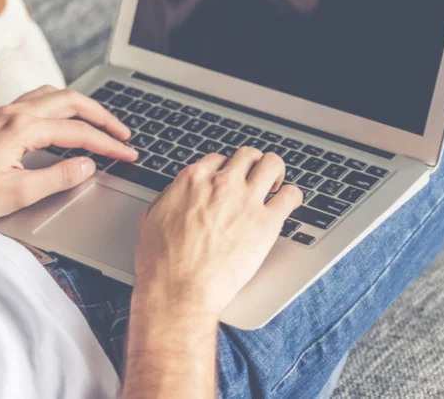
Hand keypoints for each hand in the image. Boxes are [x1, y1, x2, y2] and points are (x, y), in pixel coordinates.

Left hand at [0, 85, 137, 221]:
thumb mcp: (16, 194)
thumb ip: (57, 178)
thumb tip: (87, 167)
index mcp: (22, 129)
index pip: (78, 133)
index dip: (108, 144)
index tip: (128, 153)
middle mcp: (14, 113)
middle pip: (71, 101)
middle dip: (103, 116)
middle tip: (124, 133)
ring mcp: (3, 113)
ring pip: (53, 95)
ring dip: (81, 106)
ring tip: (99, 122)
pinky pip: (36, 100)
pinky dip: (58, 105)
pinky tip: (61, 119)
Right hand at [133, 147, 302, 319]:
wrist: (180, 289)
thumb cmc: (161, 261)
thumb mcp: (151, 218)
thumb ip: (169, 197)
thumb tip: (177, 192)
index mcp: (193, 179)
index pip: (218, 159)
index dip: (224, 170)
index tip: (228, 181)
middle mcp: (221, 183)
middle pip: (248, 155)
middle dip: (252, 165)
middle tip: (254, 179)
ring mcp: (246, 200)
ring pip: (273, 163)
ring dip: (275, 171)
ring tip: (276, 185)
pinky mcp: (266, 222)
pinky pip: (292, 195)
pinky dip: (292, 196)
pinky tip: (288, 203)